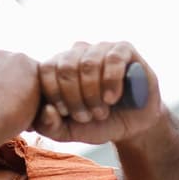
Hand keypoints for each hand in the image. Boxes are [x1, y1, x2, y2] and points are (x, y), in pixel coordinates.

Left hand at [36, 41, 164, 144]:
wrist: (132, 124)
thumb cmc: (96, 124)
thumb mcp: (69, 131)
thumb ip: (49, 126)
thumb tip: (46, 110)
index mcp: (59, 66)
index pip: (46, 69)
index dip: (54, 94)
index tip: (66, 114)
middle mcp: (78, 52)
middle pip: (66, 67)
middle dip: (75, 98)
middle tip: (86, 116)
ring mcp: (101, 48)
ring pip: (89, 63)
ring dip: (94, 94)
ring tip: (101, 112)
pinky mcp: (124, 50)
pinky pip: (114, 58)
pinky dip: (111, 82)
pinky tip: (112, 98)